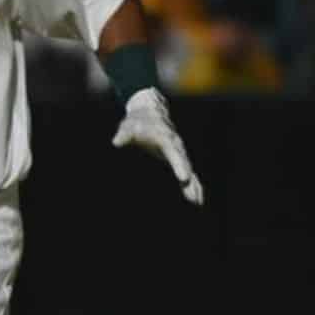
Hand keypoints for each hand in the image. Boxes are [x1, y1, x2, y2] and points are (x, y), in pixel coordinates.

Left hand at [112, 89, 204, 204]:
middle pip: (185, 164)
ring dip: (193, 186)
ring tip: (197, 202)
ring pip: (189, 170)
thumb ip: (125, 135)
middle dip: (189, 180)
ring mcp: (178, 152)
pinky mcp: (177, 158)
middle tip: (193, 197)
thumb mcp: (129, 126)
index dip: (179, 166)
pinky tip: (197, 199)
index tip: (184, 178)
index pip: (174, 153)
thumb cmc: (137, 122)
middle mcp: (175, 146)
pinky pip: (188, 172)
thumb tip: (117, 141)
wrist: (149, 112)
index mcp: (165, 138)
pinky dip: (192, 184)